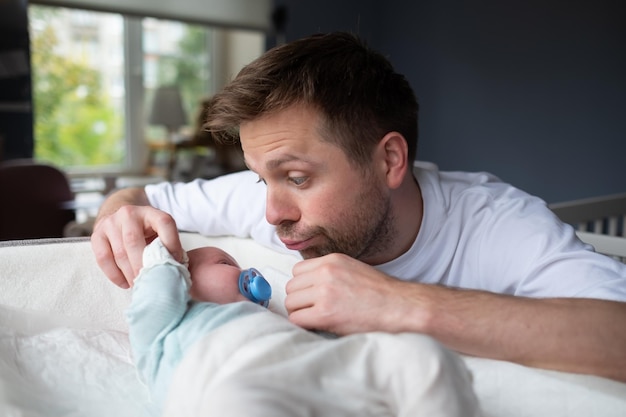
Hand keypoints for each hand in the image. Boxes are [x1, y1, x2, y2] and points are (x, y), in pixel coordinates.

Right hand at [90, 205, 182, 287]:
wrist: (121, 217)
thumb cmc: (145, 230)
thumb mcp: (159, 232)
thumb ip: (167, 245)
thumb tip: (176, 268)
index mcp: (150, 212)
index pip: (164, 223)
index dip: (172, 243)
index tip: (175, 263)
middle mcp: (129, 213)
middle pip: (135, 242)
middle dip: (144, 266)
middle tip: (151, 282)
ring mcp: (110, 223)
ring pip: (120, 252)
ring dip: (130, 273)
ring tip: (139, 285)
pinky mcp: (97, 234)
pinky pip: (103, 258)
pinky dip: (114, 274)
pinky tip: (124, 283)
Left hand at [284, 253, 425, 334]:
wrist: (399, 306)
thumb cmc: (380, 293)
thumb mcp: (353, 269)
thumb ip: (330, 272)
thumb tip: (308, 285)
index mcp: (332, 260)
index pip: (297, 271)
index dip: (302, 286)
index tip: (310, 296)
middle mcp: (325, 272)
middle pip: (291, 287)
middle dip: (299, 300)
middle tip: (312, 310)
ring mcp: (324, 292)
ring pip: (291, 303)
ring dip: (300, 313)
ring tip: (317, 318)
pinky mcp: (325, 313)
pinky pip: (297, 319)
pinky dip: (304, 325)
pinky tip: (318, 326)